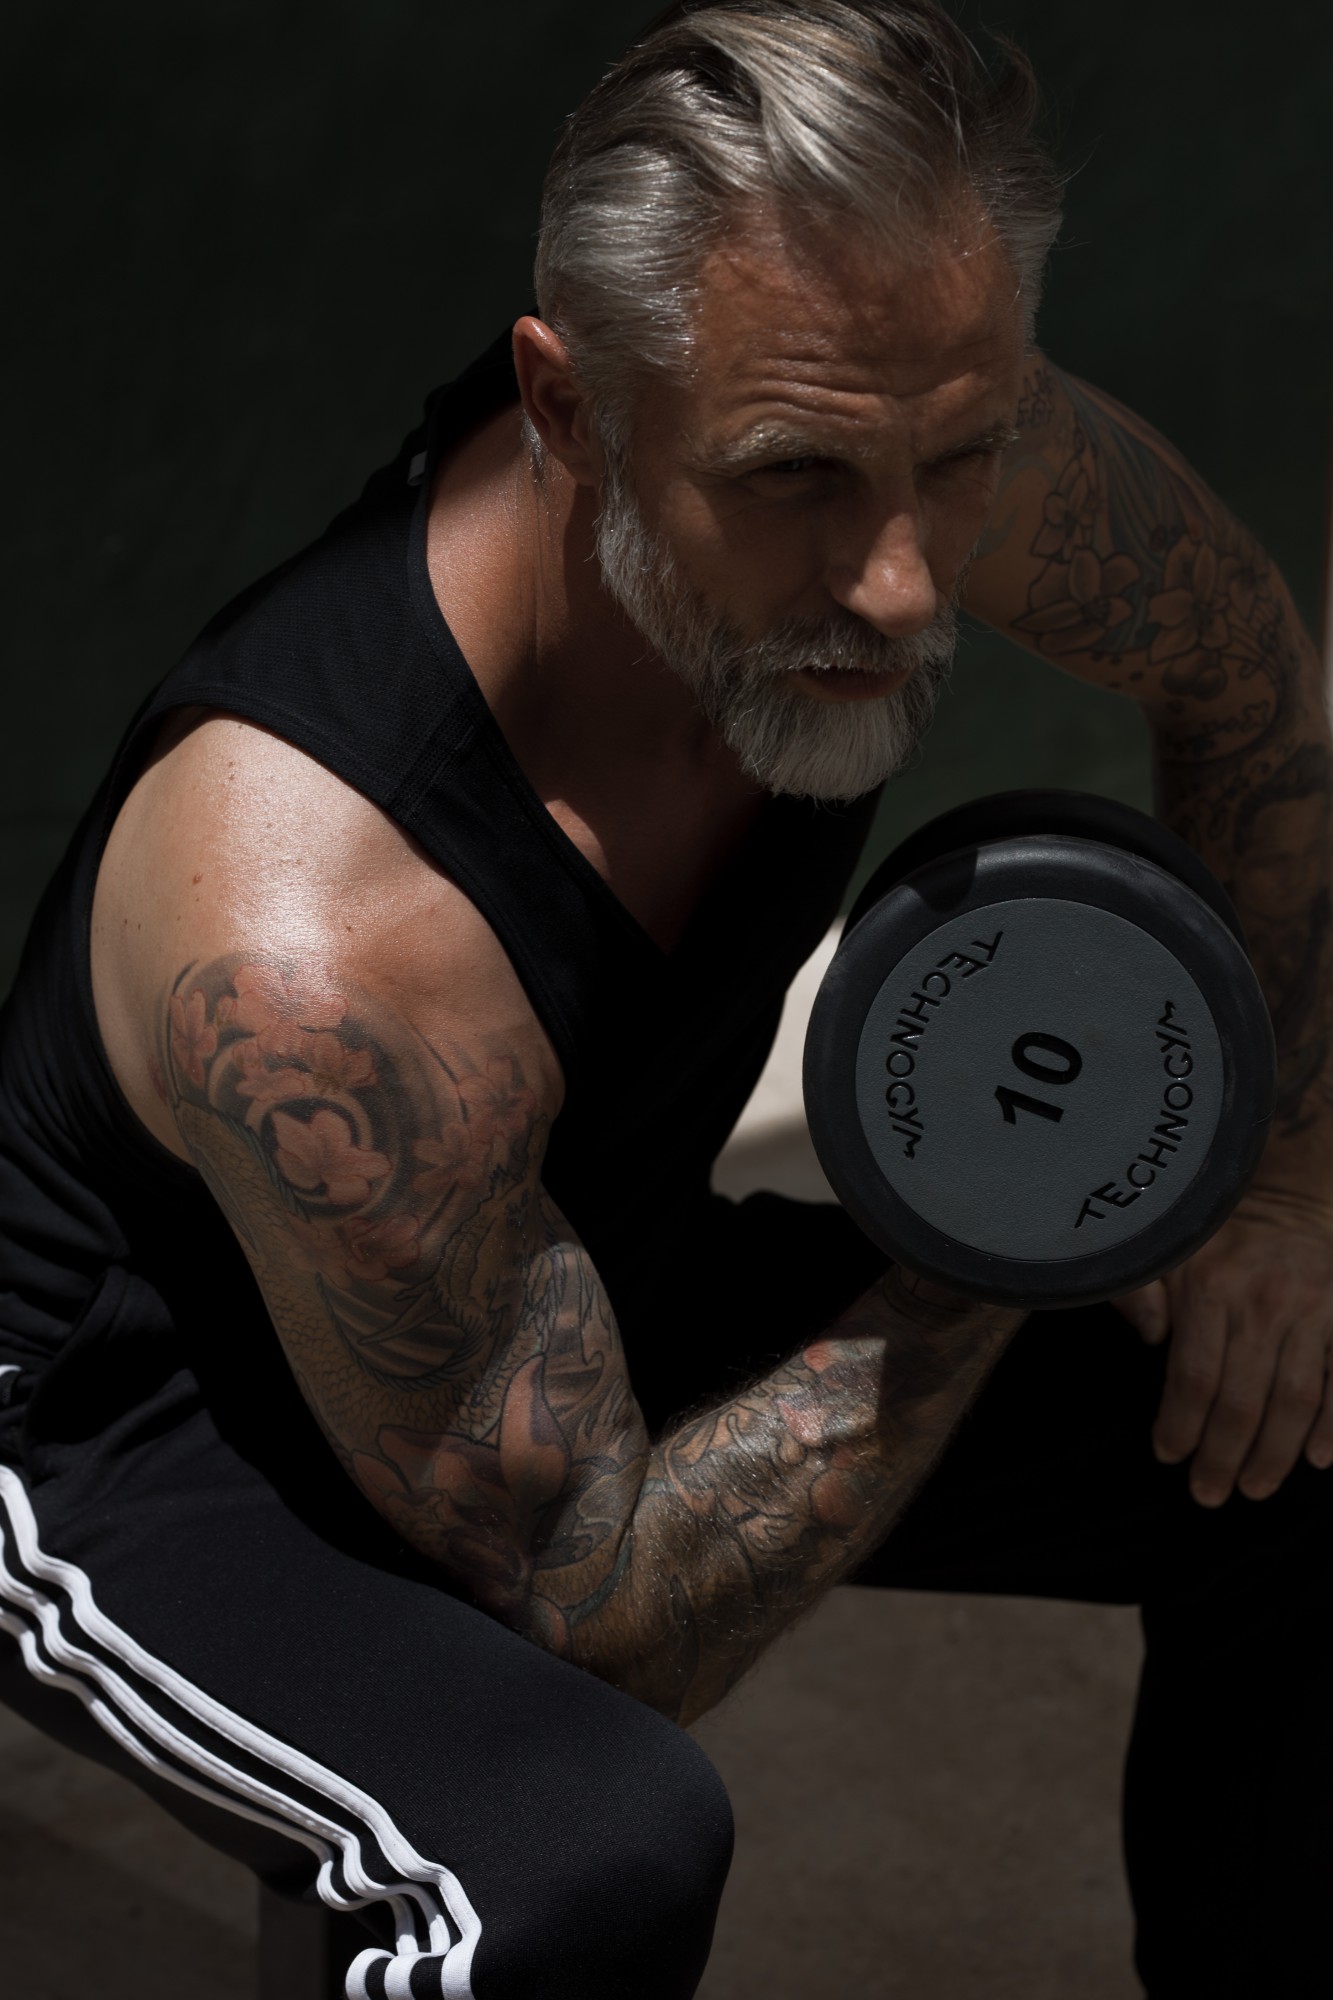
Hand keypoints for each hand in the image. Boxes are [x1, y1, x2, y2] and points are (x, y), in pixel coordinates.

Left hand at [1112, 1185, 1332, 1505]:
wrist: (1291, 1196)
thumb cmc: (1216, 1236)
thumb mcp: (1165, 1250)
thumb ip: (1141, 1290)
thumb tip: (1149, 1338)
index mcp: (1211, 1285)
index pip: (1194, 1376)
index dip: (1180, 1424)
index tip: (1167, 1455)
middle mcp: (1264, 1302)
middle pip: (1243, 1401)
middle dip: (1223, 1456)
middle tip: (1209, 1494)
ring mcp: (1312, 1310)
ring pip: (1295, 1400)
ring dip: (1275, 1455)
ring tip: (1255, 1488)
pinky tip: (1318, 1458)